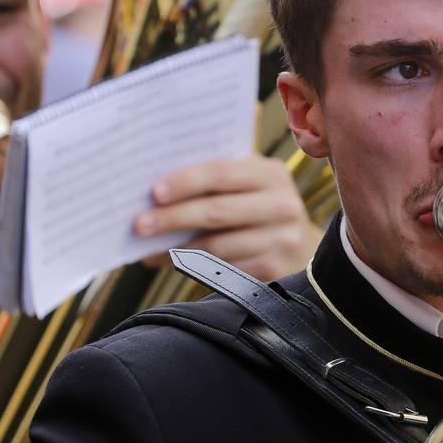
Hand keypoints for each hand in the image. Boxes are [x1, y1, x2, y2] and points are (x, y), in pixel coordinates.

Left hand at [134, 155, 322, 280]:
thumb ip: (216, 181)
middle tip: (139, 224)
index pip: (221, 174)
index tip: (153, 193)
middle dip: (173, 218)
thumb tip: (156, 192)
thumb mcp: (250, 185)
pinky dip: (191, 266)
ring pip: (216, 245)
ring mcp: (280, 239)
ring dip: (175, 248)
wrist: (303, 248)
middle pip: (216, 211)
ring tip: (147, 248)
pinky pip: (223, 269)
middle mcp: (281, 205)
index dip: (185, 182)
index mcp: (270, 173)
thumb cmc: (258, 208)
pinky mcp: (273, 269)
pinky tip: (169, 262)